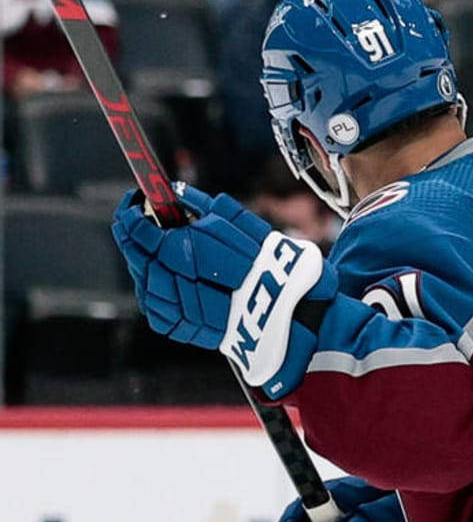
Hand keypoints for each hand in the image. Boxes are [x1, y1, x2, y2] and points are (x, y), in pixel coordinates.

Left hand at [111, 183, 336, 397]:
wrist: (290, 313)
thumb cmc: (272, 265)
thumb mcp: (243, 225)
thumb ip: (202, 207)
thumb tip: (172, 192)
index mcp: (191, 254)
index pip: (145, 233)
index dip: (134, 215)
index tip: (133, 201)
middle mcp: (180, 285)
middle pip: (140, 257)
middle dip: (134, 237)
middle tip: (134, 218)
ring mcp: (177, 311)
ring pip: (144, 280)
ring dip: (142, 261)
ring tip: (151, 247)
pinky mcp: (179, 329)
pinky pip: (153, 303)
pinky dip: (153, 286)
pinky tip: (163, 273)